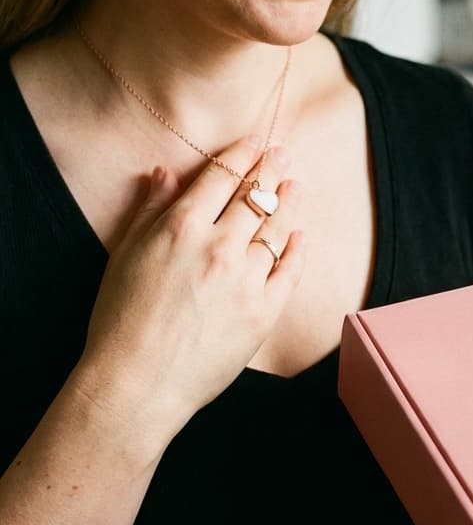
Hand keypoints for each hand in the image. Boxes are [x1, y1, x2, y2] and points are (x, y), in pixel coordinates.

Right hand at [71, 137, 304, 445]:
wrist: (137, 383)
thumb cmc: (120, 320)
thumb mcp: (124, 255)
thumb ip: (149, 210)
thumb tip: (167, 172)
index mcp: (182, 227)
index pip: (223, 175)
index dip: (243, 153)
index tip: (255, 141)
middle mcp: (219, 246)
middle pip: (257, 195)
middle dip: (272, 168)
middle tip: (283, 154)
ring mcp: (246, 278)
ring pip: (278, 227)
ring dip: (290, 201)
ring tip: (296, 186)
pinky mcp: (265, 311)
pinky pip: (291, 270)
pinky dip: (298, 248)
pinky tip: (299, 235)